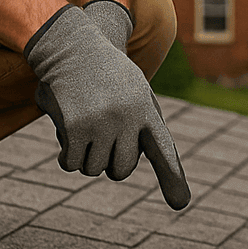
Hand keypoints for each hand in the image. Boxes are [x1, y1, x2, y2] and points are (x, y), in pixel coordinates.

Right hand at [24, 5, 190, 208]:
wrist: (73, 45)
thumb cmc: (105, 71)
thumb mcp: (133, 89)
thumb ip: (141, 123)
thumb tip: (132, 161)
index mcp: (147, 110)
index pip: (163, 149)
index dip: (172, 177)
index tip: (181, 203)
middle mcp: (128, 118)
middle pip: (121, 169)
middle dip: (109, 162)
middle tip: (101, 141)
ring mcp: (102, 123)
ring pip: (94, 169)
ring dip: (85, 156)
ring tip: (84, 127)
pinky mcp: (76, 127)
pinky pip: (71, 163)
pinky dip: (66, 156)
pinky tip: (67, 132)